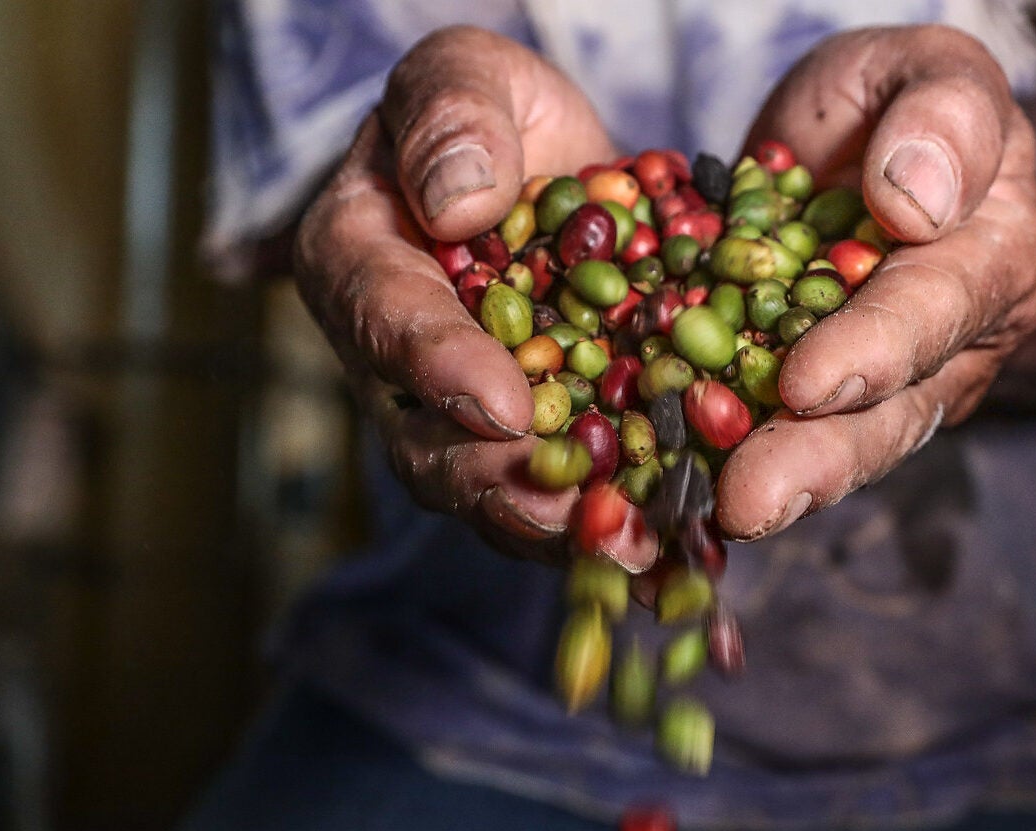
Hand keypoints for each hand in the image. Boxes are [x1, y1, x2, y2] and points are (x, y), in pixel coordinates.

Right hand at [294, 27, 651, 565]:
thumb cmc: (484, 112)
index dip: (442, 371)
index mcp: (359, 265)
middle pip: (431, 443)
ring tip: (630, 547)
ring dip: (560, 528)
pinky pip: (566, 494)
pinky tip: (676, 546)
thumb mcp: (465, 77)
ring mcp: (466, 416)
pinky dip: (616, 521)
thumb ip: (451, 117)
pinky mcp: (539, 441)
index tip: (503, 406)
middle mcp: (399, 364)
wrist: (535, 164)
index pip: (388, 324)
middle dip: (501, 485)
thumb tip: (459, 201)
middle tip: (567, 513)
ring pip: (496, 490)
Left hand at [715, 27, 1035, 540]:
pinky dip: (703, 461)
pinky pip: (755, 435)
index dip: (871, 353)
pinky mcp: (796, 401)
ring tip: (700, 518)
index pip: (930, 315)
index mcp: (987, 267)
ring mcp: (871, 390)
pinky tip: (650, 489)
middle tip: (748, 502)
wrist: (873, 143)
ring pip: (822, 448)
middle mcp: (939, 352)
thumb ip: (942, 116)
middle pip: (881, 418)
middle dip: (812, 463)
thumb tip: (912, 199)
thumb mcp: (935, 72)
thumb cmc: (910, 102)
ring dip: (759, 486)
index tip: (807, 384)